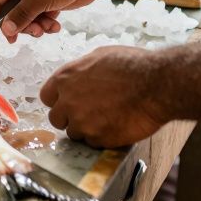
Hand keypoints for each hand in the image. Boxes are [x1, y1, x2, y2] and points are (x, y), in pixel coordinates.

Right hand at [0, 0, 104, 41]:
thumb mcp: (38, 0)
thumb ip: (19, 17)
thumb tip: (5, 30)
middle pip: (11, 11)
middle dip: (22, 24)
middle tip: (33, 33)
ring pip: (27, 16)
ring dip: (36, 25)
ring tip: (49, 27)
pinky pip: (39, 15)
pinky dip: (46, 23)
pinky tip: (56, 25)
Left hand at [40, 46, 168, 147]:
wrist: (155, 85)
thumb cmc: (132, 66)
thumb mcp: (99, 56)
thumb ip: (81, 70)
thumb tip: (78, 77)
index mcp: (65, 79)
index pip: (46, 97)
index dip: (58, 100)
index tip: (68, 102)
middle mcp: (68, 102)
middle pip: (56, 119)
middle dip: (69, 118)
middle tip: (88, 114)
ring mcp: (81, 122)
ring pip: (74, 133)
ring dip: (86, 129)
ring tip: (106, 119)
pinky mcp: (98, 139)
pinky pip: (93, 143)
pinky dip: (102, 138)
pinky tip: (116, 126)